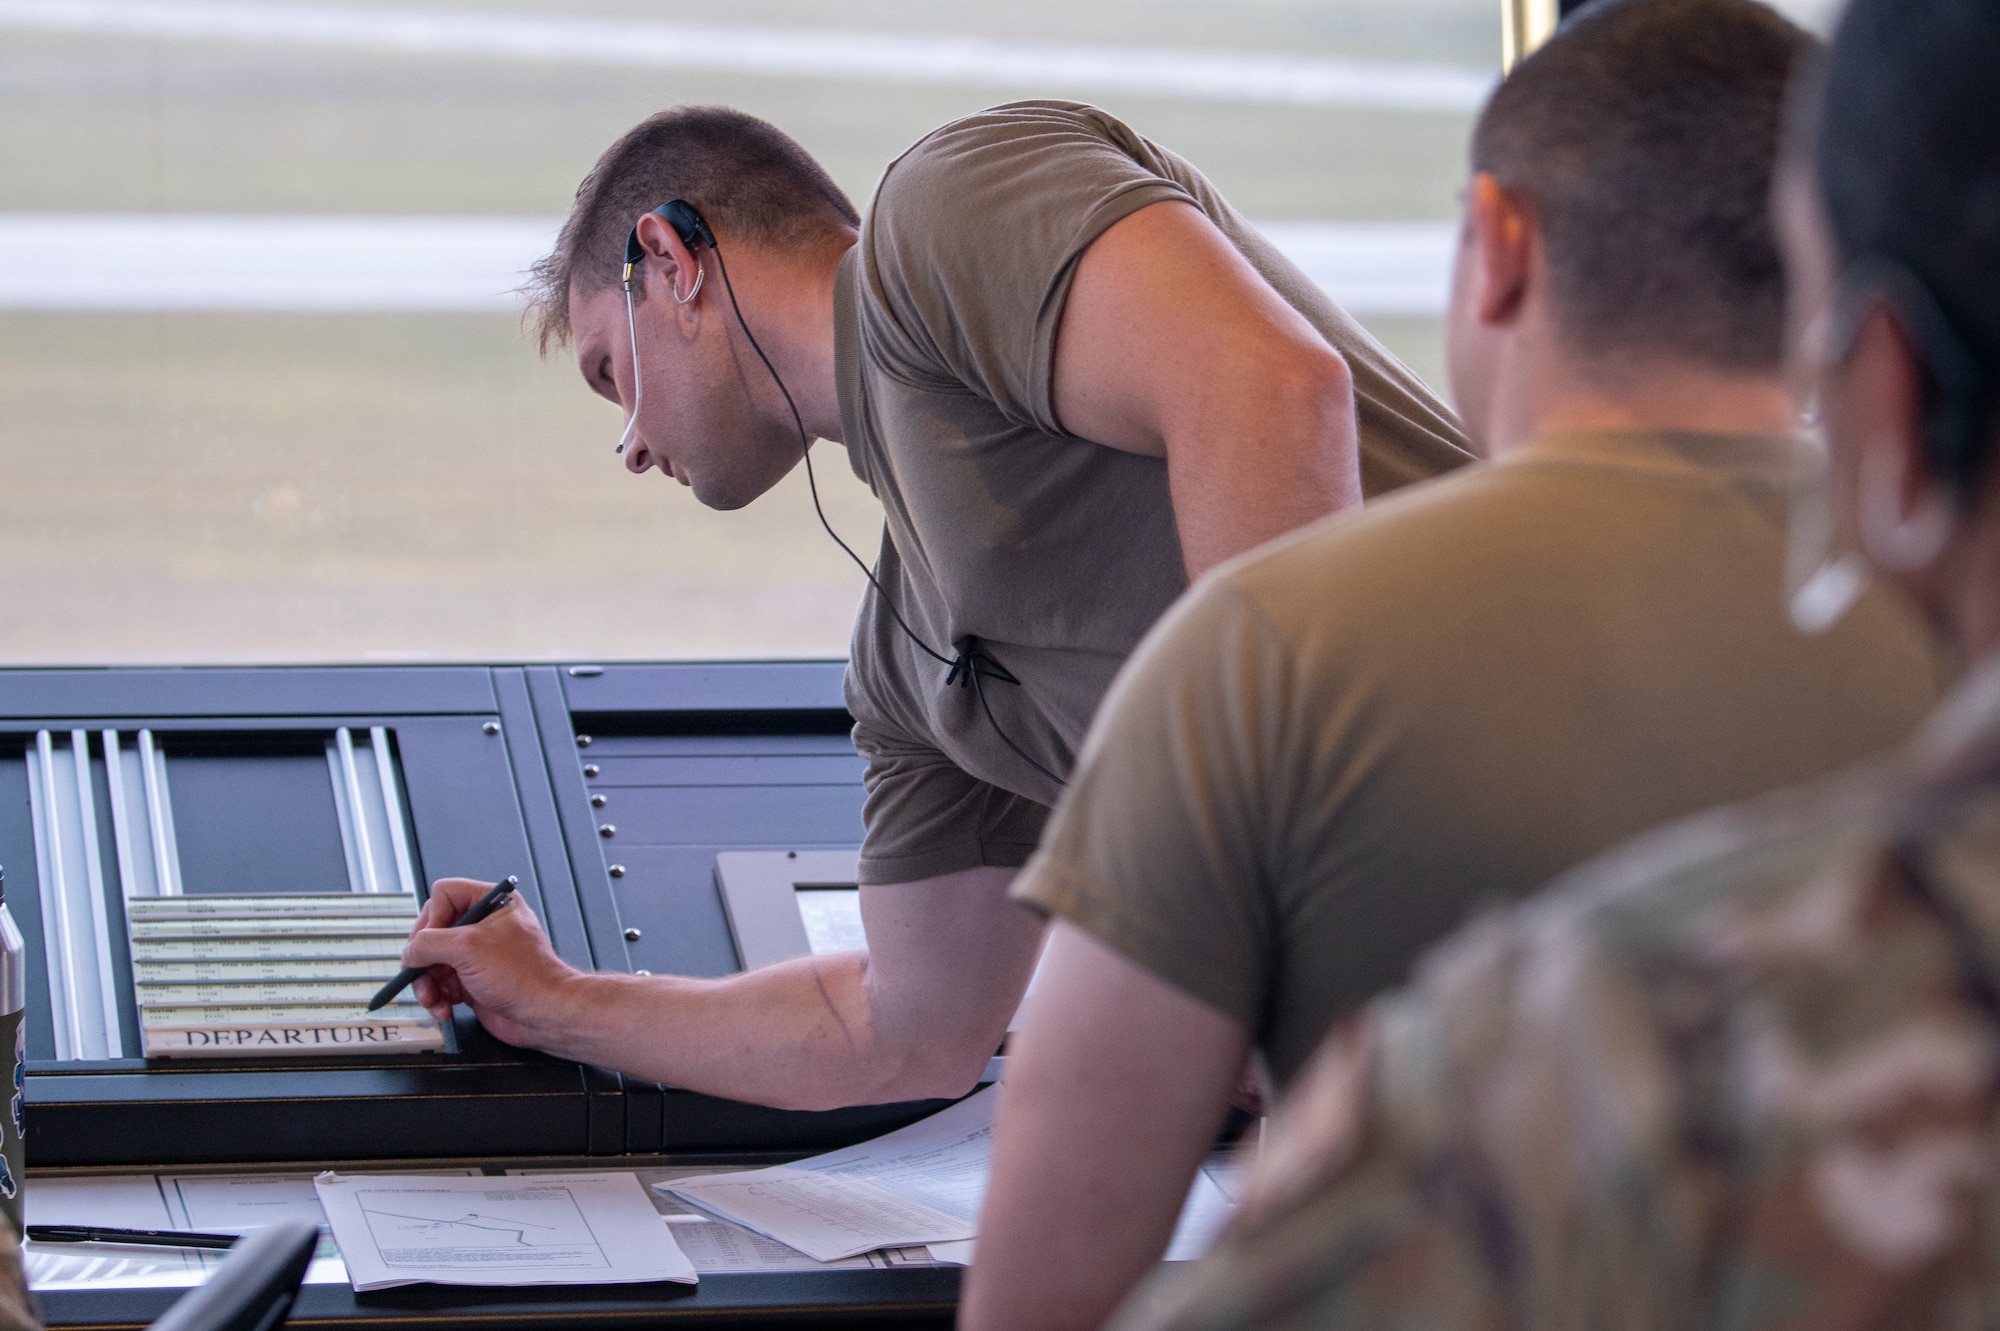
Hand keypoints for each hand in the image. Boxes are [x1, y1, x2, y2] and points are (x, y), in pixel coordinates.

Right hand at [401, 878, 582, 1047]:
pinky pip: (441, 983)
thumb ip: (429, 943)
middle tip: (422, 973)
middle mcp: (483, 926)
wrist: (543, 1013)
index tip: (431, 941)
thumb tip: (410, 951)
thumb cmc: (525, 975)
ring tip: (433, 998)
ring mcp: (477, 954)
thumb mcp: (468, 948)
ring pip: (432, 961)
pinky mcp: (472, 980)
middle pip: (432, 932)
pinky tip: (444, 1007)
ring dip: (427, 983)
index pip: (443, 895)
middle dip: (424, 958)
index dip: (432, 918)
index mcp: (490, 903)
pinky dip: (437, 997)